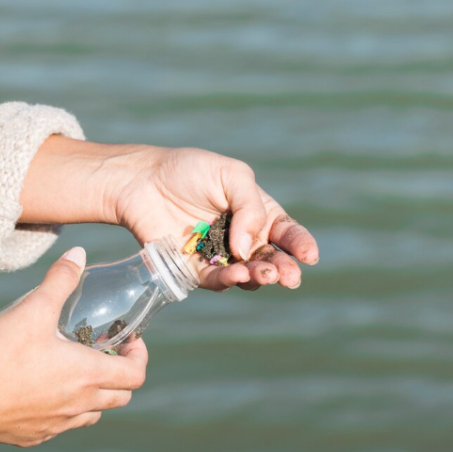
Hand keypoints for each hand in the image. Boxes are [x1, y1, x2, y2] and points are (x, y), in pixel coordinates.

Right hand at [0, 247, 147, 445]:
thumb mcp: (32, 309)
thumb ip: (60, 280)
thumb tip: (79, 254)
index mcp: (86, 376)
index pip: (135, 375)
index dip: (139, 356)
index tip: (128, 341)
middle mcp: (77, 405)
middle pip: (120, 397)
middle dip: (120, 374)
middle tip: (106, 353)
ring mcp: (56, 425)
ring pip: (92, 414)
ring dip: (94, 395)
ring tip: (76, 371)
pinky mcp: (33, 436)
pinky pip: (61, 426)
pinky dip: (65, 410)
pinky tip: (45, 391)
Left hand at [18, 136, 318, 290]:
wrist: (142, 181)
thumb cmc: (188, 171)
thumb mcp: (230, 175)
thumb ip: (250, 206)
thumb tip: (249, 247)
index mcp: (257, 213)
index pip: (286, 233)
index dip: (300, 245)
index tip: (310, 256)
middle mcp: (242, 238)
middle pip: (271, 260)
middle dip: (283, 269)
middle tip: (289, 276)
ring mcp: (220, 257)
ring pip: (247, 274)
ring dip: (258, 276)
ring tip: (262, 274)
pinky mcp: (195, 270)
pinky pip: (217, 281)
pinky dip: (228, 280)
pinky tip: (235, 274)